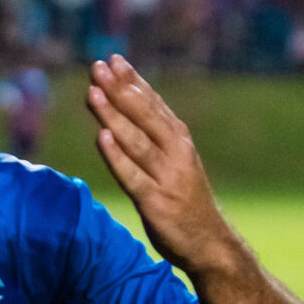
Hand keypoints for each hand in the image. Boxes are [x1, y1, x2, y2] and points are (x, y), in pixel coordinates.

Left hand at [86, 56, 238, 274]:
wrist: (210, 244)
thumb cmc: (187, 201)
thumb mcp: (177, 162)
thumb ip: (156, 138)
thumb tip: (130, 109)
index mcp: (179, 141)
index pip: (153, 104)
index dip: (133, 81)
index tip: (114, 59)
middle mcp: (175, 153)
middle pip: (143, 116)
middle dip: (119, 90)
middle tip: (98, 67)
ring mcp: (166, 177)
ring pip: (135, 141)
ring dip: (113, 116)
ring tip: (94, 93)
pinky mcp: (155, 202)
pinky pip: (132, 176)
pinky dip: (117, 157)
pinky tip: (102, 137)